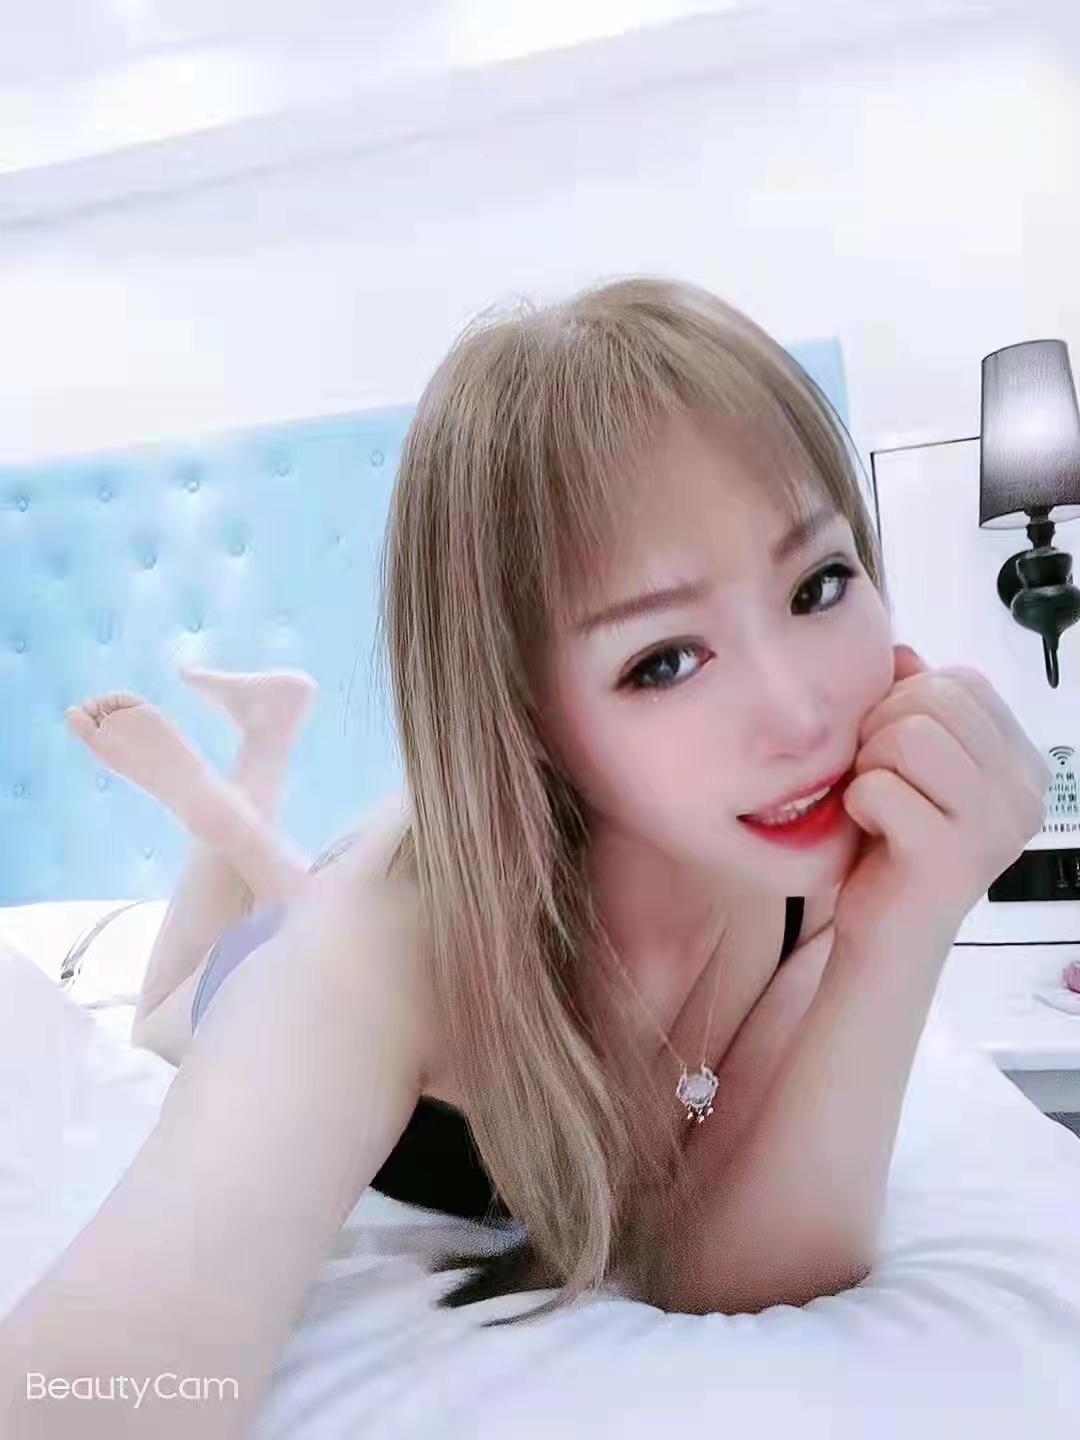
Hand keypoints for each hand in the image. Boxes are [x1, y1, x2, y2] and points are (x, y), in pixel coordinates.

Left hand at [834, 644, 1051, 943]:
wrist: (886, 939)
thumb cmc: (894, 846)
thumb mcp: (908, 764)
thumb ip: (913, 704)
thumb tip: (902, 651)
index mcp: (1024, 766)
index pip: (963, 682)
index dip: (908, 700)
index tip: (894, 750)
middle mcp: (1023, 795)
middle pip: (935, 699)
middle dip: (883, 728)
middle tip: (876, 776)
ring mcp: (993, 827)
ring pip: (909, 735)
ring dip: (871, 763)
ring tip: (875, 800)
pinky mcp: (949, 857)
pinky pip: (879, 785)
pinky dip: (858, 802)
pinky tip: (870, 832)